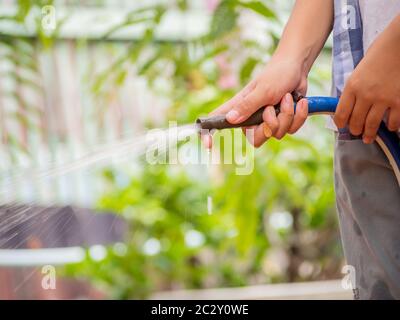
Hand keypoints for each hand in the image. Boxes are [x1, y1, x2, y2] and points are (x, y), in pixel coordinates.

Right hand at [205, 57, 308, 147]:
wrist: (297, 68)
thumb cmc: (276, 74)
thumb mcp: (262, 90)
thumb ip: (247, 106)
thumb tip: (229, 120)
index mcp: (240, 108)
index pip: (218, 122)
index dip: (209, 135)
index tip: (207, 144)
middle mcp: (251, 118)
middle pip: (255, 140)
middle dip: (270, 126)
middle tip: (272, 109)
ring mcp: (267, 121)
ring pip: (277, 134)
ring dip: (287, 116)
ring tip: (287, 98)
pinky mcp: (282, 121)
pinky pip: (291, 130)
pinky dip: (298, 116)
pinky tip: (299, 102)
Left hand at [334, 16, 399, 143]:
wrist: (399, 44)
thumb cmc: (379, 53)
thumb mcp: (358, 71)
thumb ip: (354, 88)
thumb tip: (350, 104)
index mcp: (352, 86)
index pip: (341, 113)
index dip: (340, 123)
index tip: (342, 126)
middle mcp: (365, 95)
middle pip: (356, 121)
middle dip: (355, 130)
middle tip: (356, 133)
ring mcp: (383, 99)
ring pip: (372, 125)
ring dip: (370, 134)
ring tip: (369, 138)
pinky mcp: (399, 100)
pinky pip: (394, 121)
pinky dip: (392, 126)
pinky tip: (390, 127)